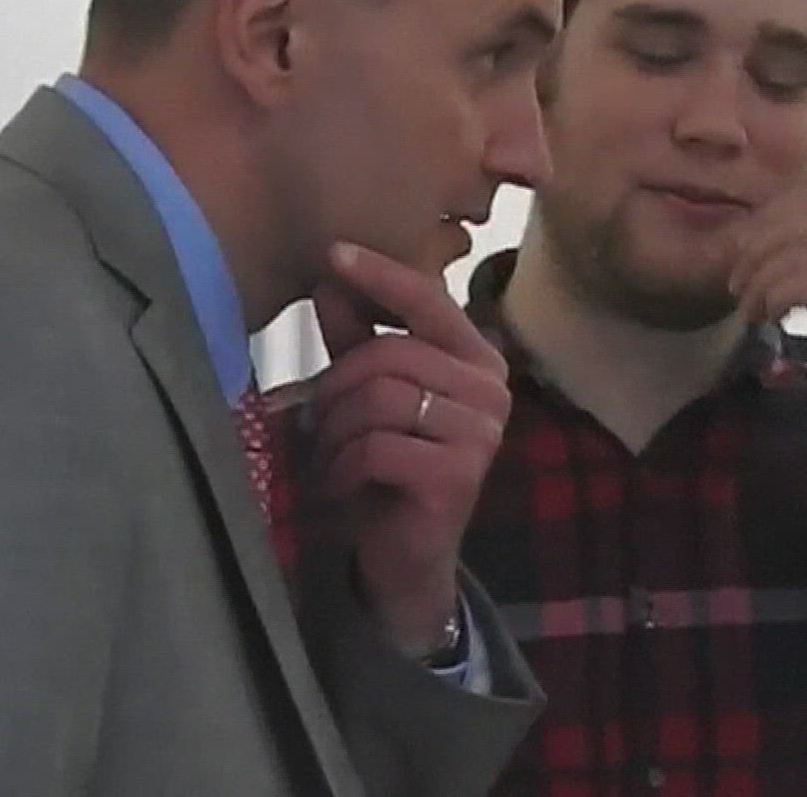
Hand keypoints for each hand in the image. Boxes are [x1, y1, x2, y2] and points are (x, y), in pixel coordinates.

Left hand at [306, 241, 509, 657]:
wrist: (403, 553)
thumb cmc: (386, 461)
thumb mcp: (365, 390)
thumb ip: (355, 333)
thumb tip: (330, 272)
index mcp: (476, 357)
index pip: (428, 299)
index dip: (379, 275)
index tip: (332, 253)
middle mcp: (491, 389)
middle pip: (389, 355)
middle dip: (335, 387)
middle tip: (315, 422)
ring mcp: (481, 433)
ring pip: (378, 400)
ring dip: (334, 431)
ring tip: (329, 456)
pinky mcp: (458, 476)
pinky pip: (377, 447)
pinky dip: (342, 466)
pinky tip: (341, 484)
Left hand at [728, 190, 806, 430]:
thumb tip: (759, 245)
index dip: (765, 221)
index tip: (743, 250)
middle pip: (796, 220)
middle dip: (754, 249)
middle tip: (737, 283)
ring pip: (793, 251)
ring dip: (758, 280)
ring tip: (751, 310)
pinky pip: (800, 283)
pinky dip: (773, 296)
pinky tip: (770, 316)